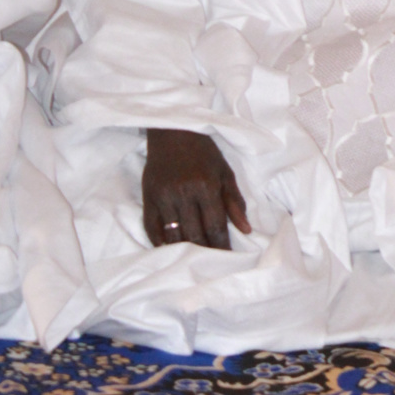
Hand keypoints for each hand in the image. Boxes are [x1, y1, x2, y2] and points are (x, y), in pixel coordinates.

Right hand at [143, 128, 250, 249]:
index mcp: (206, 186)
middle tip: (211, 263)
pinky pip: (151, 227)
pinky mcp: (148, 196)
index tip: (227, 258)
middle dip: (204, 251)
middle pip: (194, 234)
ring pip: (173, 234)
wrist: (173, 131)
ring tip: (192, 259)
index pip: (215, 226)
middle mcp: (183, 193)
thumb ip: (235, 201)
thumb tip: (246, 229)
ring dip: (183, 250)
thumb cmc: (203, 152)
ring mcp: (163, 196)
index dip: (222, 246)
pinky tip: (169, 250)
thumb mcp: (225, 172)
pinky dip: (160, 242)